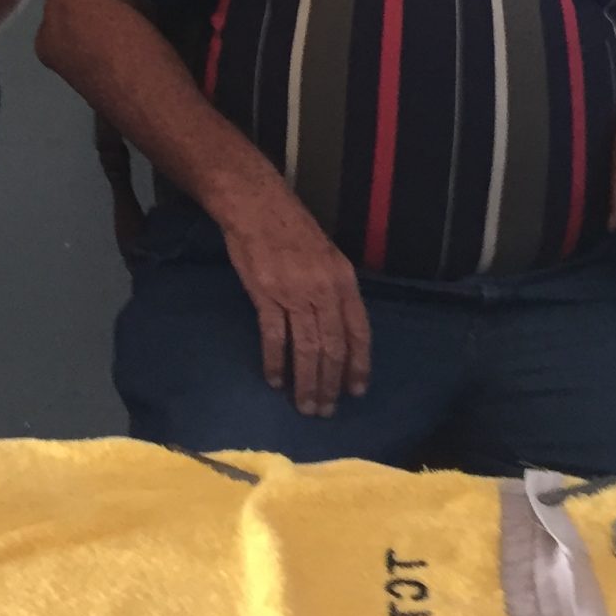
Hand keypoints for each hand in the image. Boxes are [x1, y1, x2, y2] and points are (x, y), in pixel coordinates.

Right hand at [213, 178, 370, 416]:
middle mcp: (323, 290)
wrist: (257, 206)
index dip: (358, 364)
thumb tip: (340, 327)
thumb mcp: (327, 256)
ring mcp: (294, 293)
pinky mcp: (265, 295)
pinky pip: (274, 337)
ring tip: (305, 406)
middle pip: (332, 347)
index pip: (358, 331)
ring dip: (306, 381)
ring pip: (306, 348)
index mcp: (343, 280)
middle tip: (325, 410)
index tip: (356, 391)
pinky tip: (275, 381)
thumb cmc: (293, 229)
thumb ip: (335, 291)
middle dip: (330, 383)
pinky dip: (275, 362)